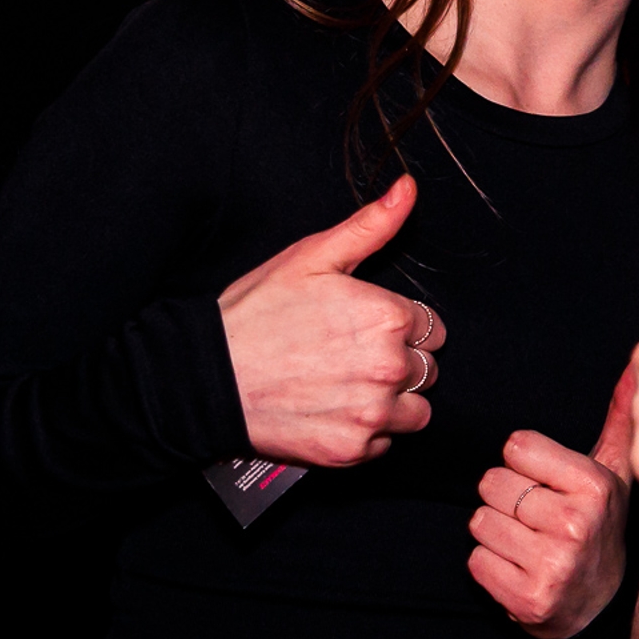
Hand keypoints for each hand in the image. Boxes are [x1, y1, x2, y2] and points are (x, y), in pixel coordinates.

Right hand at [218, 175, 444, 466]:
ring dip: (391, 401)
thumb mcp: (312, 257)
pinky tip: (331, 410)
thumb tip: (408, 188)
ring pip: (415, 411)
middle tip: (350, 356)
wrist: (207, 376)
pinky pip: (384, 444)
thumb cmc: (256, 312)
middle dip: (399, 362)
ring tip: (345, 385)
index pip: (432, 328)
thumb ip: (371, 225)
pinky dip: (365, 431)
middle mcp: (389, 367)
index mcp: (387, 317)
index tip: (367, 329)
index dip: (400, 327)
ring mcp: (371, 413)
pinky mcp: (353, 450)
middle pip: (427, 370)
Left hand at [468, 370, 635, 638]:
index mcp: (594, 486)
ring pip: (480, 522)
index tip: (546, 482)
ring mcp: (553, 566)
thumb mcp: (614, 474)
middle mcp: (576, 526)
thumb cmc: (597, 528)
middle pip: (493, 483)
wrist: (597, 607)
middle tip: (535, 517)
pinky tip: (519, 568)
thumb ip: (618, 420)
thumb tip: (636, 368)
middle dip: (506, 498)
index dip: (524, 464)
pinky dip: (490, 565)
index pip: (516, 448)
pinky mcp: (529, 600)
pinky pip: (476, 561)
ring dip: (496, 533)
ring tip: (527, 543)